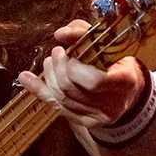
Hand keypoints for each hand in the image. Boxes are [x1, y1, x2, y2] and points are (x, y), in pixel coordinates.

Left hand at [16, 21, 146, 129]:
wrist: (129, 91)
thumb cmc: (119, 62)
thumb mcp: (109, 43)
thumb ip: (84, 34)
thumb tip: (60, 34)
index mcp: (124, 81)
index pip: (93, 81)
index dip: (73, 67)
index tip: (68, 52)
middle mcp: (112, 104)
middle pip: (71, 89)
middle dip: (57, 68)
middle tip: (56, 53)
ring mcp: (98, 116)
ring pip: (61, 99)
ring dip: (49, 76)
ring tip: (50, 62)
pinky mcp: (86, 122)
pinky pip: (57, 107)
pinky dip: (38, 90)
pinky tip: (25, 78)